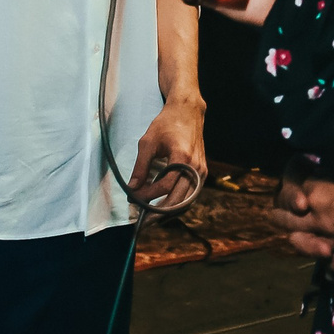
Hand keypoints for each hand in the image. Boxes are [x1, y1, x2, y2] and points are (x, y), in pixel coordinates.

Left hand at [129, 95, 208, 209]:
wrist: (188, 112)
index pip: (164, 185)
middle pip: (178, 199)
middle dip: (159, 212)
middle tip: (142, 221)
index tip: (133, 198)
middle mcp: (196, 167)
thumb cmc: (166, 124)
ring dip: (169, 212)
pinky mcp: (202, 172)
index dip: (147, 195)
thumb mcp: (148, 143)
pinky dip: (178, 204)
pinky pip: (191, 195)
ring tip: (152, 218)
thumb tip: (131, 188)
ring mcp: (202, 171)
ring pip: (187, 201)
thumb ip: (140, 167)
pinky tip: (165, 208)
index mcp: (182, 157)